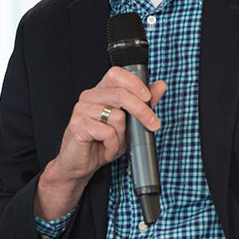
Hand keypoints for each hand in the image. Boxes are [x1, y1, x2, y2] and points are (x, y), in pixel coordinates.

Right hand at [35, 66, 166, 218]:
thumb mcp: (128, 123)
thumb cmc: (102, 142)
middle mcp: (89, 96)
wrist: (80, 165)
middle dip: (142, 111)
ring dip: (123, 135)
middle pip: (121, 94)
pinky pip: (107, 133)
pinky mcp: (78, 125)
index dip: (134, 83)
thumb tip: (160, 85)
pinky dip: (113, 146)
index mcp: (101, 91)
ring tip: (116, 143)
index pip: (117, 74)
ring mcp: (81, 109)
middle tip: (154, 124)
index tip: (149, 97)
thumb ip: (143, 103)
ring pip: (117, 116)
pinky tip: (106, 149)